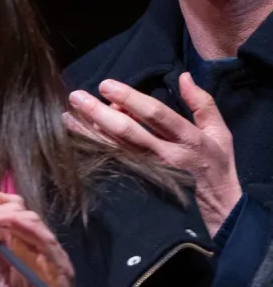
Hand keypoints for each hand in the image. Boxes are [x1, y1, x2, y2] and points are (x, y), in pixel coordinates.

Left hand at [0, 191, 82, 286]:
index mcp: (23, 247)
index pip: (13, 211)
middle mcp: (38, 247)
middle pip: (22, 210)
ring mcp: (51, 256)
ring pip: (33, 221)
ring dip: (4, 215)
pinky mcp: (61, 270)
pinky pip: (48, 243)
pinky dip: (28, 230)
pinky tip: (9, 227)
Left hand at [66, 75, 241, 237]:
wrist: (219, 210)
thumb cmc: (216, 165)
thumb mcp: (220, 132)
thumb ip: (202, 103)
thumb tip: (184, 76)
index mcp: (188, 139)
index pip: (155, 114)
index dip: (130, 99)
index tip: (106, 85)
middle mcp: (166, 157)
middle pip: (128, 132)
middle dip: (99, 113)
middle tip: (76, 97)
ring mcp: (150, 174)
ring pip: (114, 150)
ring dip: (88, 132)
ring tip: (67, 115)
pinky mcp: (139, 186)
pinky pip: (111, 167)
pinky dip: (92, 153)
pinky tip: (74, 142)